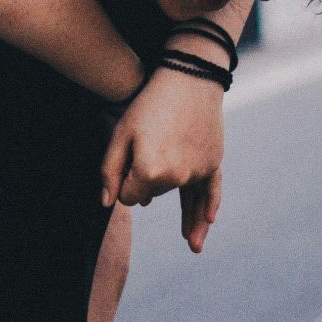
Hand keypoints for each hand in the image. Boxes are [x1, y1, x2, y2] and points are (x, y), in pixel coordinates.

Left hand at [99, 62, 223, 252]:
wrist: (188, 79)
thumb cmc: (148, 105)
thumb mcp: (120, 133)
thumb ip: (109, 171)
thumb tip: (108, 203)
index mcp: (149, 171)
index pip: (131, 198)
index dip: (124, 185)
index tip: (124, 167)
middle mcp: (176, 177)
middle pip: (155, 194)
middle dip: (147, 183)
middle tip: (144, 157)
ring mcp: (198, 171)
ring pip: (179, 192)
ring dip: (181, 208)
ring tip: (191, 242)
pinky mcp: (213, 163)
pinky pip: (212, 191)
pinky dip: (209, 207)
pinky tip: (209, 222)